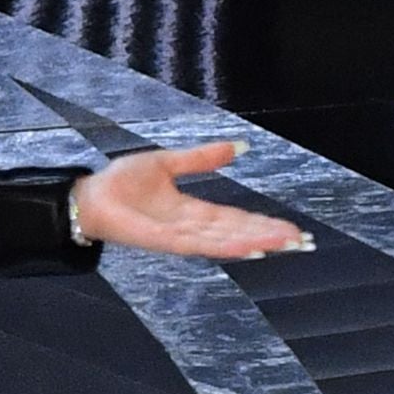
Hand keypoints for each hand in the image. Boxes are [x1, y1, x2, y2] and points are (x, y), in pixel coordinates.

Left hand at [68, 142, 314, 261]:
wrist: (90, 196)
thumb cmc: (121, 183)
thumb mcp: (169, 162)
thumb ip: (203, 158)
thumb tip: (240, 146)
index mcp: (194, 211)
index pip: (237, 219)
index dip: (265, 223)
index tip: (293, 228)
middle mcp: (192, 228)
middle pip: (240, 233)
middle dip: (271, 236)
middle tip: (303, 241)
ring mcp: (181, 237)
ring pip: (227, 241)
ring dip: (257, 242)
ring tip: (285, 243)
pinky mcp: (166, 240)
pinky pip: (202, 244)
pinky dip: (226, 246)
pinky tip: (249, 247)